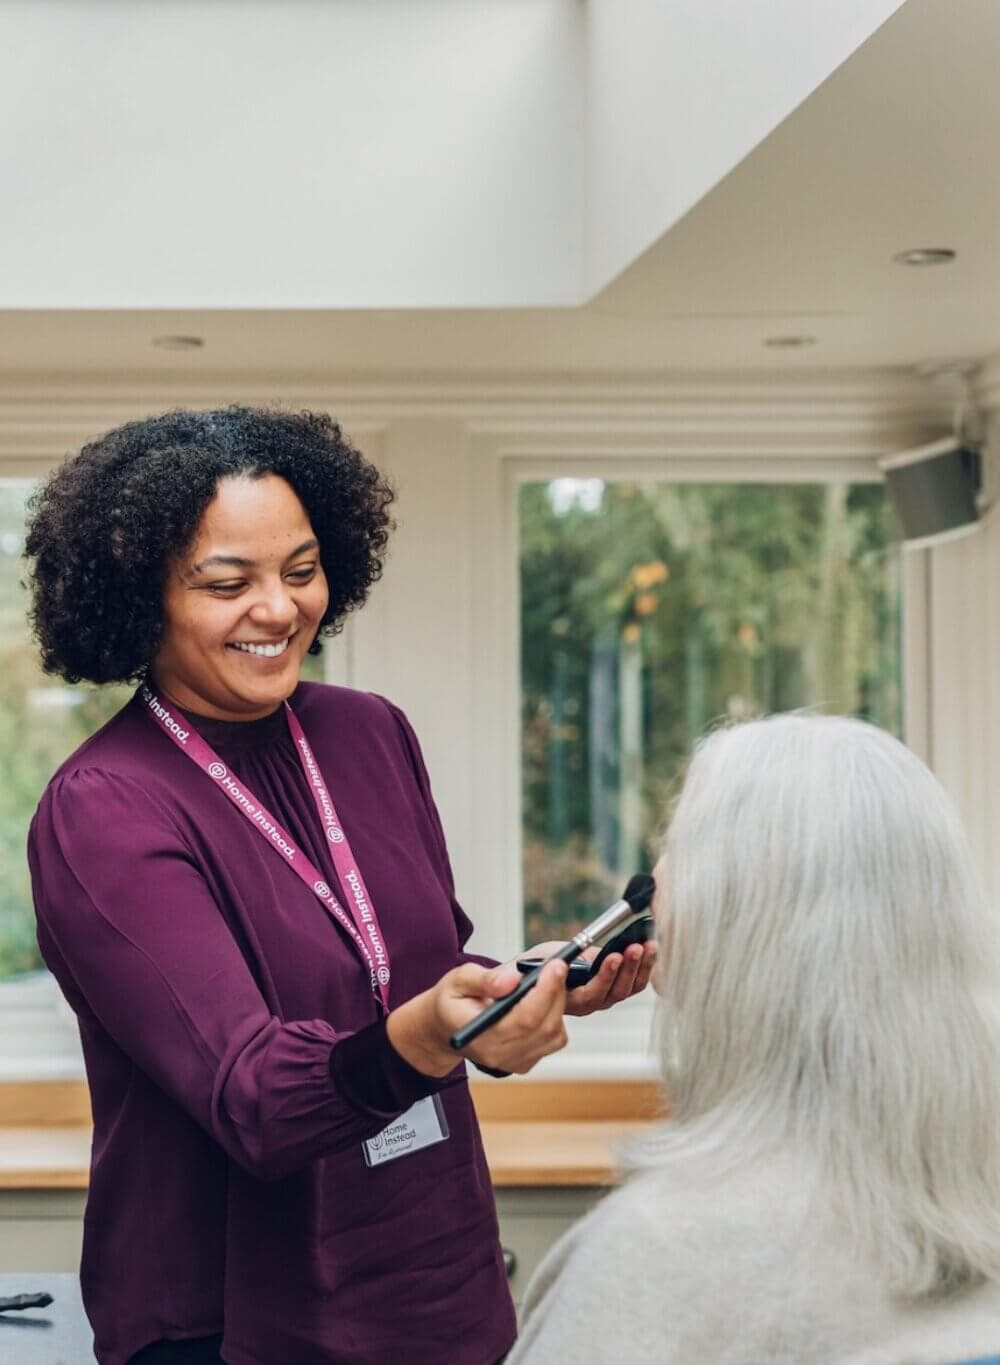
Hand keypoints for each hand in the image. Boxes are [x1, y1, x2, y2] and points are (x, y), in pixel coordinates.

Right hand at [386, 958, 568, 1076]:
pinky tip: (542, 1001)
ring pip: (554, 1035)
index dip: (545, 992)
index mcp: (480, 1036)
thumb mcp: (458, 980)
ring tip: (547, 982)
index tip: (556, 966)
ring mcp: (513, 1062)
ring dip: (558, 1005)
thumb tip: (512, 979)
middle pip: (544, 1027)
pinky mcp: (525, 1063)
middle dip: (556, 992)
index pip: (524, 1019)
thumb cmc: (452, 1001)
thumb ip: (484, 979)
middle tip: (558, 966)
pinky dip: (555, 1018)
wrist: (445, 1028)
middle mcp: (499, 1055)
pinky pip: (553, 1041)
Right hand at [519, 938, 656, 1017]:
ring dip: (642, 965)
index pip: (592, 993)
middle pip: (617, 991)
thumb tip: (578, 954)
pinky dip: (646, 964)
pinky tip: (651, 948)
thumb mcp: (546, 960)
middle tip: (636, 947)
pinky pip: (637, 981)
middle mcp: (592, 1002)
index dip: (605, 976)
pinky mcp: (618, 986)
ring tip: (648, 944)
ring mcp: (607, 996)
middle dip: (628, 967)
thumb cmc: (542, 966)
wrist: (543, 971)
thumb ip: (559, 962)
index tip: (613, 956)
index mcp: (572, 1000)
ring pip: (631, 987)